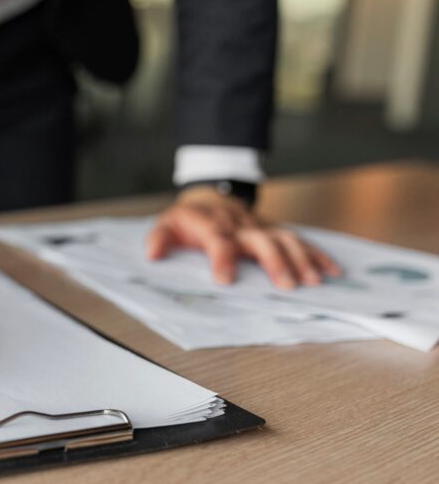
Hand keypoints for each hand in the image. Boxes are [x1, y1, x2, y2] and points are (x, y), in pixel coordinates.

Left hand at [146, 186, 341, 288]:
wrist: (212, 197)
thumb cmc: (190, 220)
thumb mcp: (168, 224)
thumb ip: (160, 239)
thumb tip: (152, 253)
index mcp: (213, 227)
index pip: (218, 242)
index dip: (222, 259)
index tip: (225, 280)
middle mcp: (242, 226)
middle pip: (261, 241)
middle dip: (275, 262)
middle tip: (286, 286)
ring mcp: (262, 227)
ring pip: (286, 240)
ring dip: (301, 259)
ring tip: (314, 282)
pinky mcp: (276, 231)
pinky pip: (300, 240)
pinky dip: (318, 254)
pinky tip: (333, 271)